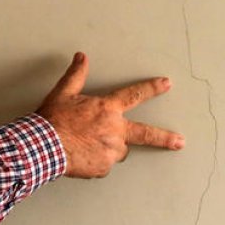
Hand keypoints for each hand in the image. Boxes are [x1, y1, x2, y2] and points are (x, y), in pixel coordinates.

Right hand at [37, 52, 183, 178]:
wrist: (44, 146)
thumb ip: (76, 75)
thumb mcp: (63, 93)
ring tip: (87, 144)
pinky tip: (81, 154)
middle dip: (165, 138)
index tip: (167, 84)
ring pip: (118, 149)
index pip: (134, 95)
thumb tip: (81, 57)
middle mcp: (114, 130)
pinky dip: (96, 160)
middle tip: (180, 142)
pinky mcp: (103, 167)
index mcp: (107, 109)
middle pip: (146, 134)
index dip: (152, 88)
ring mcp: (111, 151)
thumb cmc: (53, 120)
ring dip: (110, 147)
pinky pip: (104, 164)